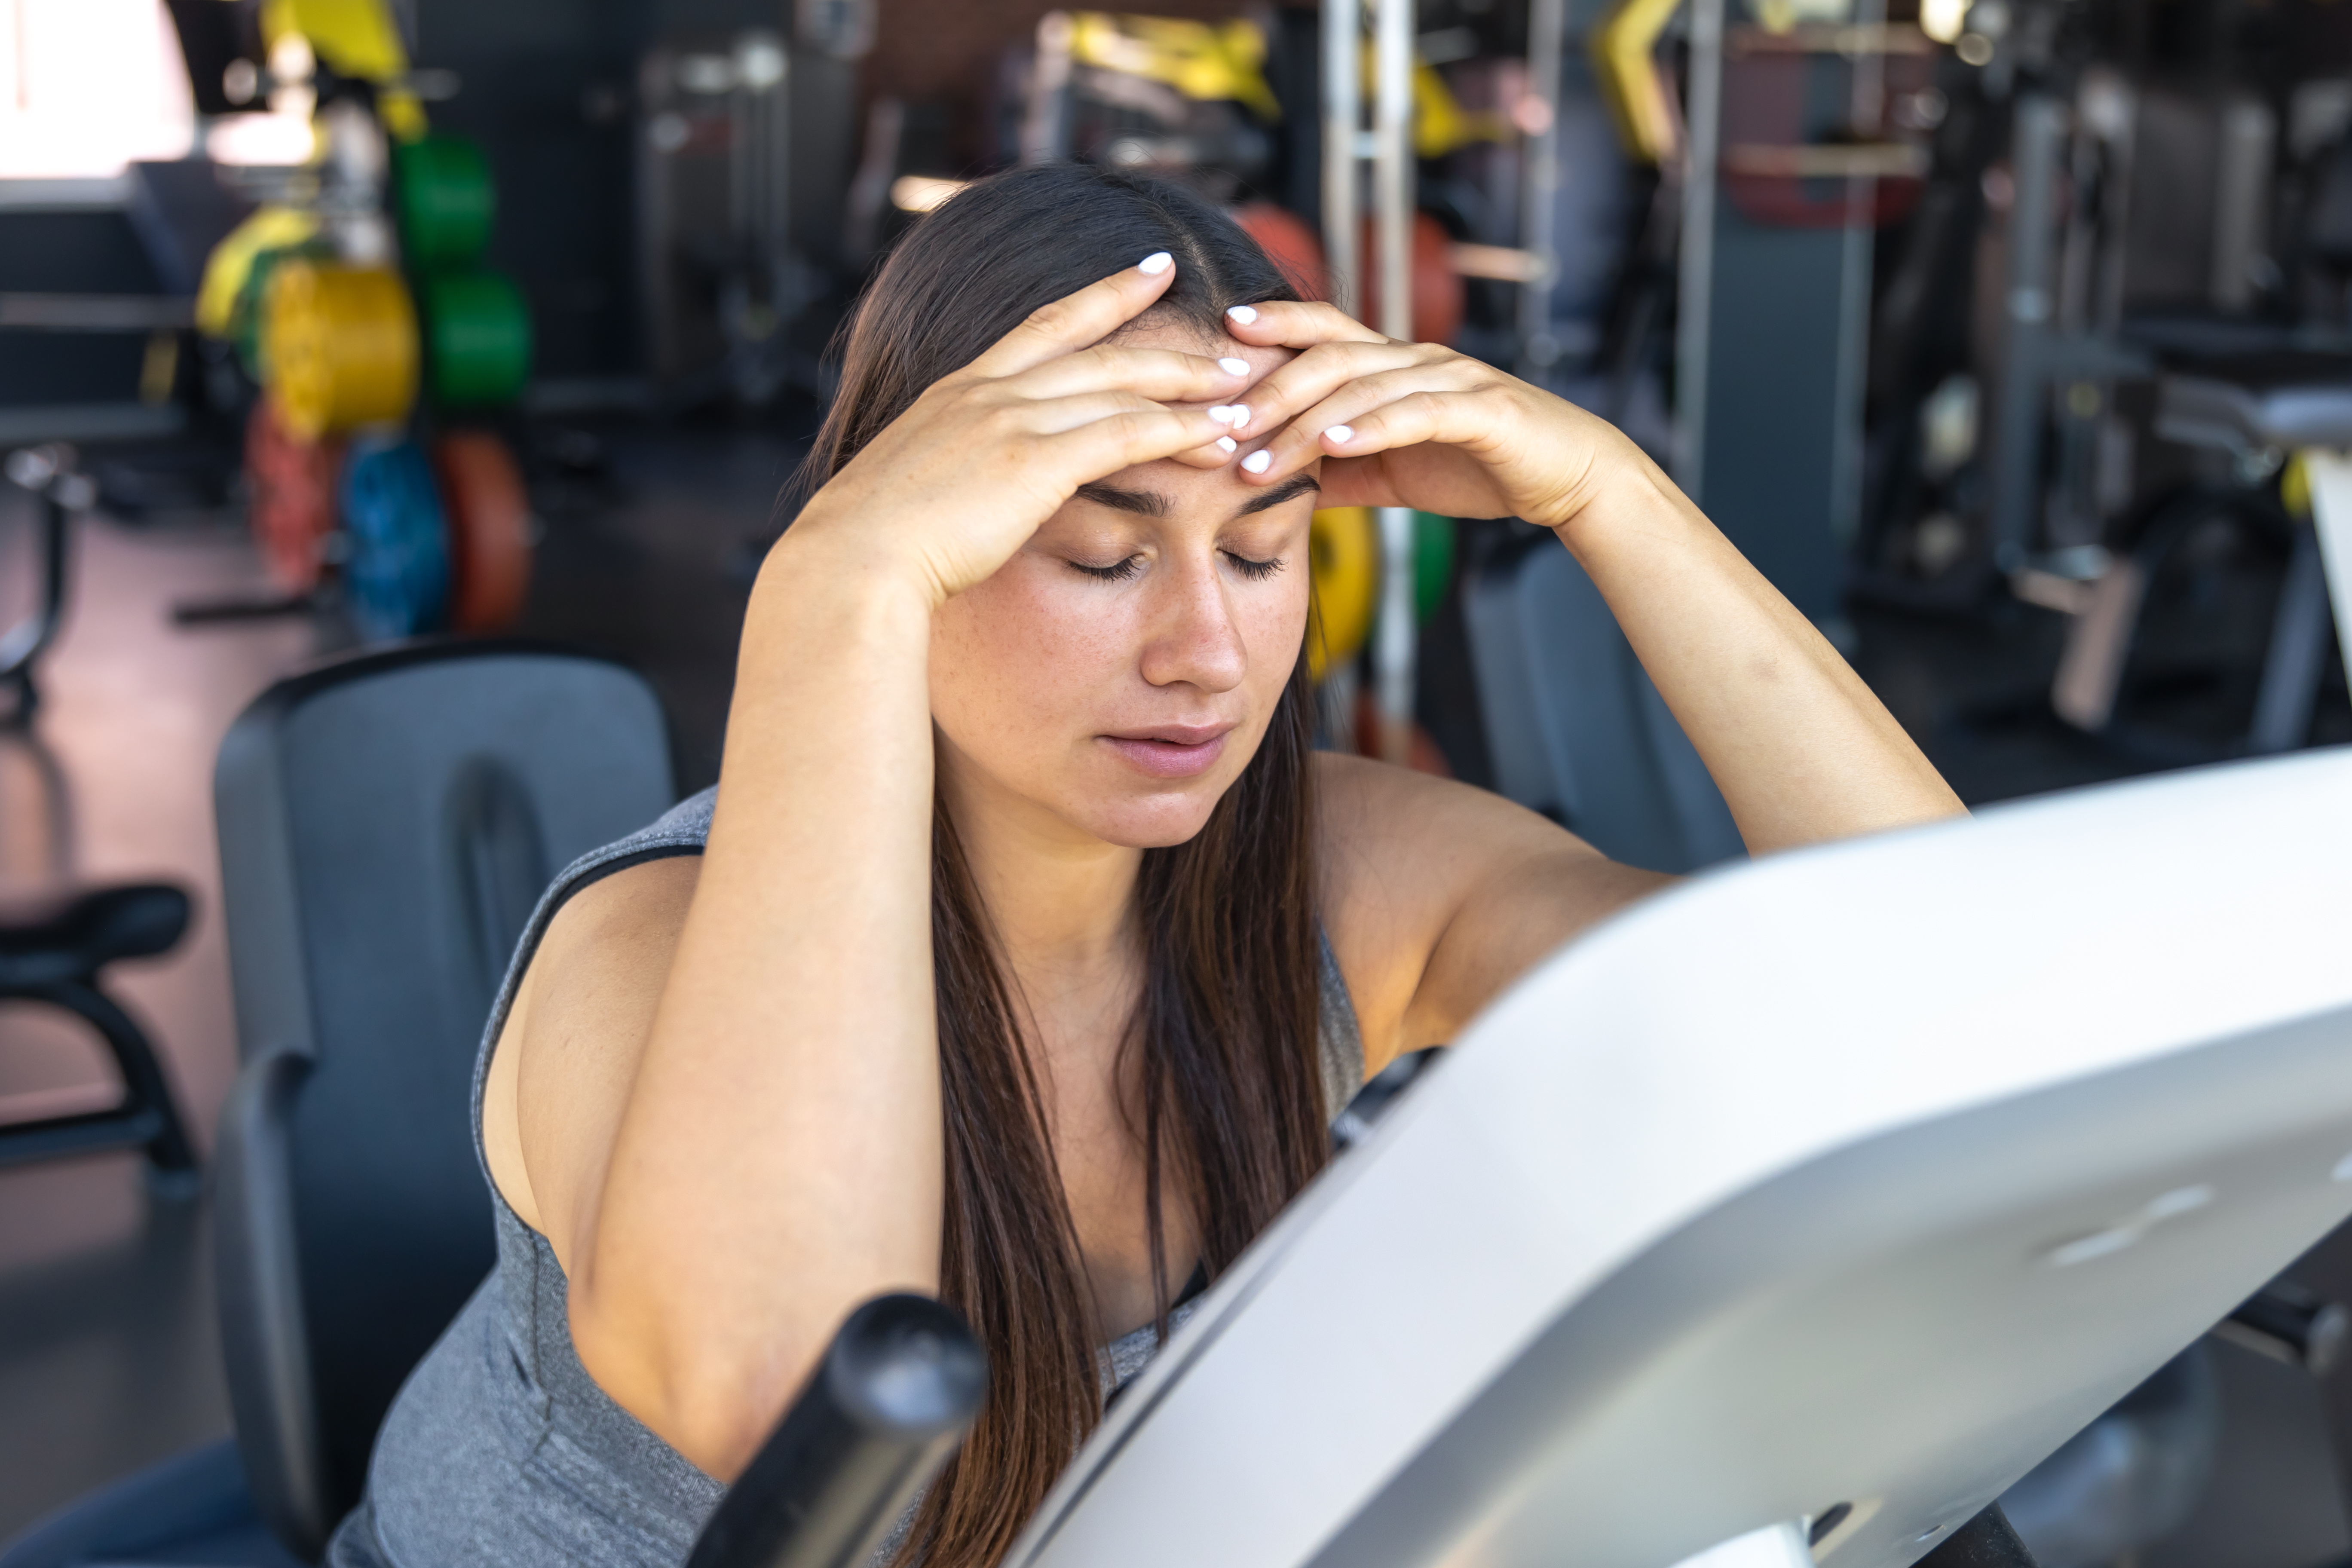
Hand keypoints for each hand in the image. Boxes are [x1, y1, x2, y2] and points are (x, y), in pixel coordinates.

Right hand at [781, 256, 1254, 606]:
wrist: (852, 560)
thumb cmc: (872, 546)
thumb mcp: (912, 491)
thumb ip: (951, 476)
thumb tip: (961, 495)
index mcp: (957, 392)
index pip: (1045, 326)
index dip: (1105, 295)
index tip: (1153, 271)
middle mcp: (988, 392)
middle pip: (1100, 349)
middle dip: (1171, 343)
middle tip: (1230, 340)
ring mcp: (1011, 420)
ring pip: (1123, 387)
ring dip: (1191, 389)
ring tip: (1245, 394)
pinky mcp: (1035, 460)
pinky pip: (1126, 433)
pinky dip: (1180, 431)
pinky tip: (1220, 437)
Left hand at [1217, 302, 1634, 529]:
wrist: (1567, 478)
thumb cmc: (1477, 467)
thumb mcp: (1390, 472)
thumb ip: (1336, 471)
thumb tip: (1270, 484)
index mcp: (1396, 364)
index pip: (1326, 330)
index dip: (1276, 323)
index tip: (1221, 334)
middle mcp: (1419, 358)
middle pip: (1331, 354)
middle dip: (1271, 388)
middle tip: (1223, 425)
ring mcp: (1452, 379)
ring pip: (1365, 385)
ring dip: (1306, 423)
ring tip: (1258, 459)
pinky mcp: (1482, 410)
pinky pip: (1417, 411)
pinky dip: (1372, 426)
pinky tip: (1336, 444)